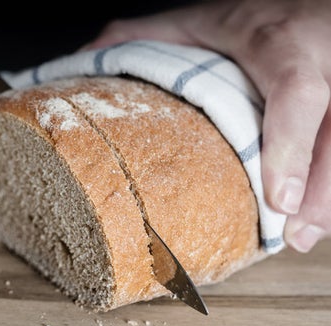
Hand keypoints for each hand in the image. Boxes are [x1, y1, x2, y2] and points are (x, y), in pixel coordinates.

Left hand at [84, 0, 330, 252]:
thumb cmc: (244, 16)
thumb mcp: (195, 19)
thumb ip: (143, 37)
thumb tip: (86, 60)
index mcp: (277, 41)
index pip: (295, 91)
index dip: (290, 146)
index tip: (277, 198)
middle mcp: (320, 57)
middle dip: (319, 189)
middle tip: (291, 235)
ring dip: (328, 197)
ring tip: (301, 236)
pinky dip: (328, 184)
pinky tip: (315, 214)